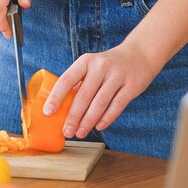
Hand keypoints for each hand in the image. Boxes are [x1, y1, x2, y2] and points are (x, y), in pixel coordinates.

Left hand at [43, 44, 157, 138]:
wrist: (140, 54)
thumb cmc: (108, 66)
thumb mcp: (92, 67)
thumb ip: (79, 83)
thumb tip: (61, 109)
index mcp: (86, 61)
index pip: (67, 80)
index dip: (56, 97)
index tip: (48, 112)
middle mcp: (101, 66)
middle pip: (84, 95)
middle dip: (73, 116)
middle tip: (66, 132)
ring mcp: (117, 75)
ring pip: (100, 103)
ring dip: (88, 121)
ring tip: (80, 133)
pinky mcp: (132, 85)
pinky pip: (117, 105)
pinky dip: (107, 118)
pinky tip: (99, 127)